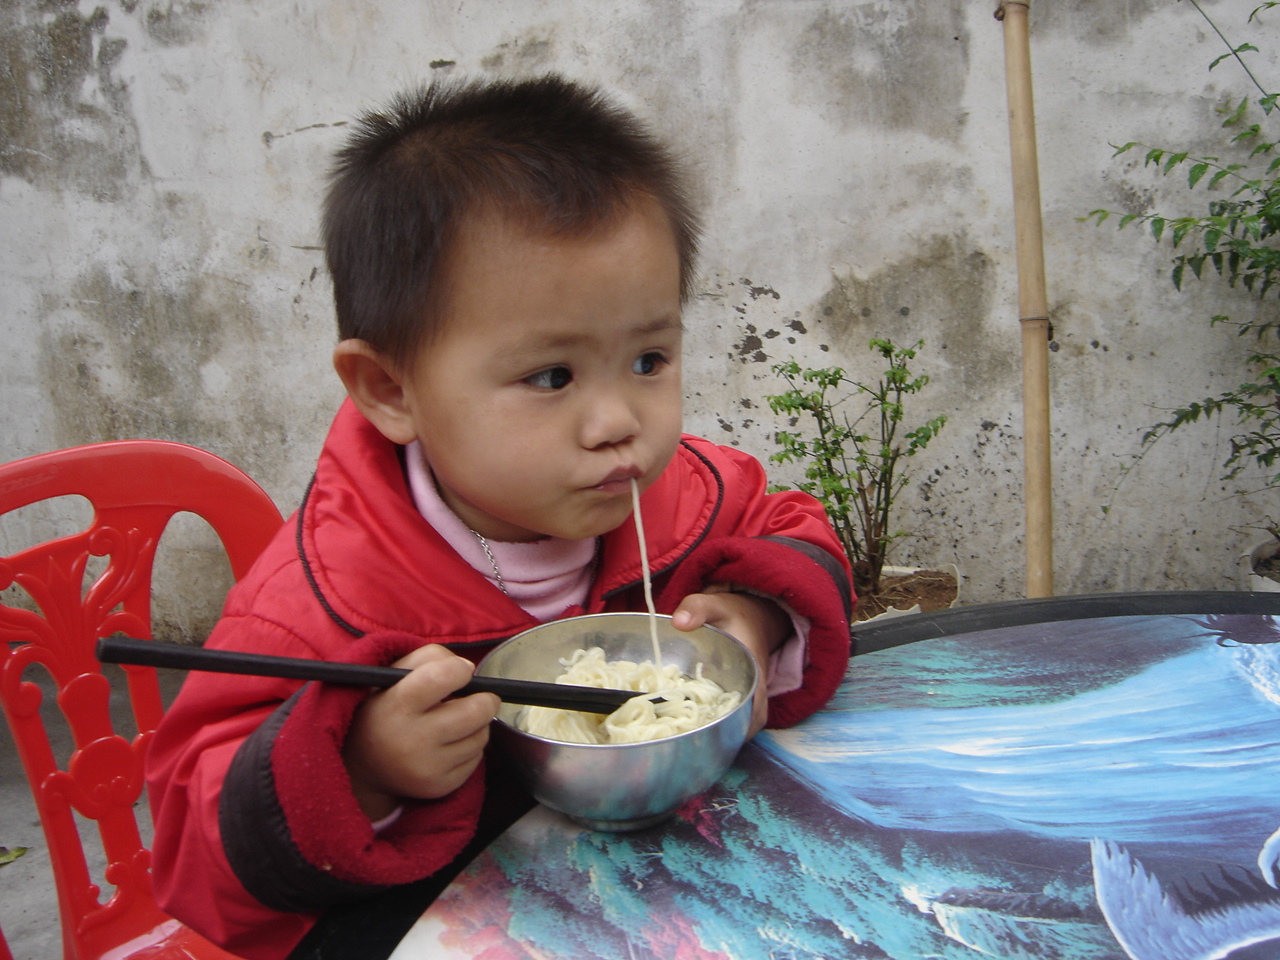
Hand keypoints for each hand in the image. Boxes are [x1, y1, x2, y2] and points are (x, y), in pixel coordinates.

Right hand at [342, 644, 499, 819]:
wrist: (362, 767)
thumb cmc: (384, 709)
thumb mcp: (393, 675)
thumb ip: (429, 659)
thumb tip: (468, 669)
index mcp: (395, 706)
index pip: (441, 677)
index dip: (460, 669)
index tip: (462, 671)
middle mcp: (411, 740)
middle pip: (475, 712)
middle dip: (485, 699)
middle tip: (479, 697)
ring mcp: (427, 768)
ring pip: (481, 736)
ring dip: (477, 724)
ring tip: (457, 721)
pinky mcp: (439, 787)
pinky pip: (476, 759)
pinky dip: (470, 747)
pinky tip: (450, 744)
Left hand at [670, 585, 789, 736]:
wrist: (750, 617)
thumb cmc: (732, 614)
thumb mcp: (716, 605)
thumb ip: (698, 608)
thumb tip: (679, 622)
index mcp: (754, 672)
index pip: (757, 710)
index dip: (741, 728)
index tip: (719, 738)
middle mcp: (754, 690)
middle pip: (748, 725)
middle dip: (727, 738)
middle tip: (694, 744)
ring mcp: (747, 696)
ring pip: (740, 725)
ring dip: (721, 735)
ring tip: (689, 741)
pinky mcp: (736, 697)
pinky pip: (730, 718)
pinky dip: (715, 725)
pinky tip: (689, 728)